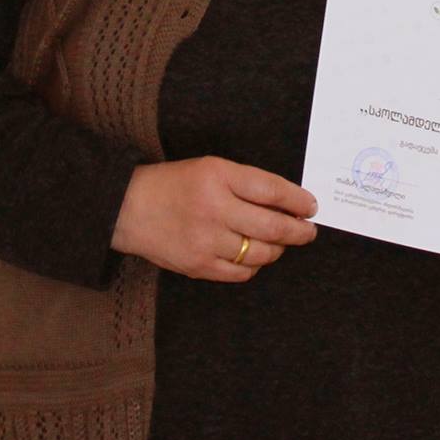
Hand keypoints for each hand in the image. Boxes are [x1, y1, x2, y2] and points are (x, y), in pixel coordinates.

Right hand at [111, 157, 317, 282]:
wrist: (128, 208)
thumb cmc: (175, 184)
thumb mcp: (211, 168)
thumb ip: (247, 182)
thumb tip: (288, 203)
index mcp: (219, 177)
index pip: (272, 191)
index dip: (298, 201)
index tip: (311, 207)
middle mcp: (214, 209)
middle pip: (273, 227)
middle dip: (299, 231)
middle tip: (308, 231)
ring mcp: (206, 241)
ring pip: (261, 253)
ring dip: (277, 249)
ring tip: (279, 243)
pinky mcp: (198, 266)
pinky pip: (241, 272)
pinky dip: (254, 265)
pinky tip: (254, 256)